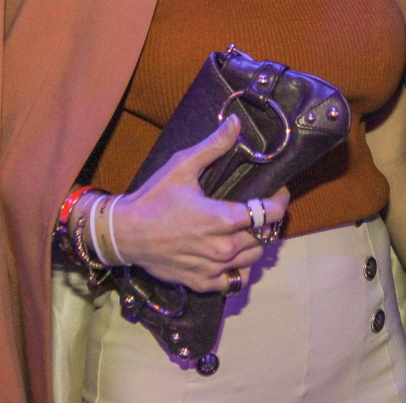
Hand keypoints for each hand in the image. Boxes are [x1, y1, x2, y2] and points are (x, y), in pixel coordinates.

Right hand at [106, 116, 289, 292]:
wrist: (126, 233)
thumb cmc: (154, 198)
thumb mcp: (183, 165)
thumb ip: (213, 146)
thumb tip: (236, 122)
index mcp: (223, 218)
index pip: (269, 214)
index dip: (279, 201)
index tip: (278, 192)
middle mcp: (223, 247)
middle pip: (264, 236)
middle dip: (266, 221)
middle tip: (258, 208)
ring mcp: (214, 268)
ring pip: (253, 258)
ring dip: (254, 243)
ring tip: (245, 230)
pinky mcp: (203, 283)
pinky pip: (235, 281)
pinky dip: (239, 268)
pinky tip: (232, 254)